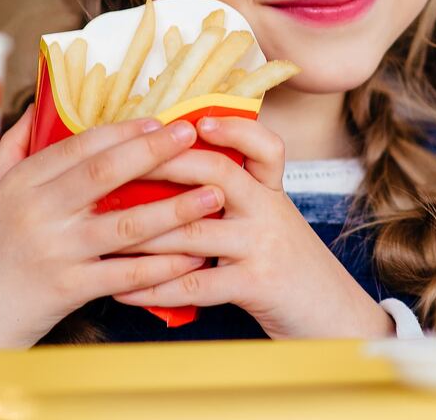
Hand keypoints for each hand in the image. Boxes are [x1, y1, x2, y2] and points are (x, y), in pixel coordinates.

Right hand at [0, 110, 226, 347]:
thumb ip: (14, 148)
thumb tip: (39, 105)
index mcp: (22, 182)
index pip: (80, 145)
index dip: (123, 131)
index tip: (160, 120)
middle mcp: (37, 211)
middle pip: (105, 173)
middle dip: (154, 152)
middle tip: (191, 137)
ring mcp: (54, 251)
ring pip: (125, 224)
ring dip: (174, 208)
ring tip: (212, 195)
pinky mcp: (67, 289)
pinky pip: (125, 273)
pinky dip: (162, 265)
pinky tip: (193, 255)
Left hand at [112, 116, 394, 339]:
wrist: (333, 317)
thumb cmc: (288, 267)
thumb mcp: (271, 224)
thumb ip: (236, 201)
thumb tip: (170, 181)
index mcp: (271, 191)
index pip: (263, 145)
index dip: (233, 128)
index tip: (196, 119)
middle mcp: (269, 210)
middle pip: (217, 173)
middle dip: (163, 166)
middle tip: (118, 167)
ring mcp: (263, 246)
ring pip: (193, 230)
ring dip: (142, 233)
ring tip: (101, 231)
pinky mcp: (256, 285)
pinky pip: (195, 284)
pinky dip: (153, 288)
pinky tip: (122, 290)